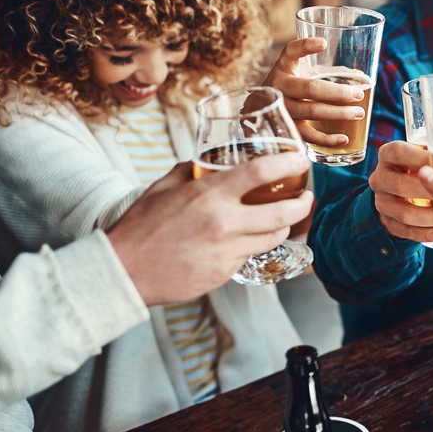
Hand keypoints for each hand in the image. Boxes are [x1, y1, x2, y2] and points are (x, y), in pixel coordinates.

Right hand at [107, 153, 313, 305]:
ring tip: (286, 218)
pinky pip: (251, 255)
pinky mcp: (225, 272)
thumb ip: (189, 172)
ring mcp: (227, 250)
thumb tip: (206, 161)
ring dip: (284, 227)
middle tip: (307, 197)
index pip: (260, 173)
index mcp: (208, 195)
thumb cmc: (140, 227)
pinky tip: (251, 239)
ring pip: (273, 238)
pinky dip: (255, 245)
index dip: (288, 163)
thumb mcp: (163, 188)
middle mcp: (223, 222)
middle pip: (282, 213)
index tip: (300, 159)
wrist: (124, 270)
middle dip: (303, 204)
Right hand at [262, 37, 365, 147]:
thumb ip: (328, 73)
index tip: (323, 44)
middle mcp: (279, 85)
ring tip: (359, 113)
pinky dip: (327, 138)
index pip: (291, 51)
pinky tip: (344, 138)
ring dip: (338, 113)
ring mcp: (281, 107)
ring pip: (311, 111)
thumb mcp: (303, 74)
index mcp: (284, 66)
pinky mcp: (285, 127)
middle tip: (358, 95)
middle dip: (338, 92)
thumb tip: (360, 76)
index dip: (306, 46)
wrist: (260, 108)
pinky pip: (307, 134)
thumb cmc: (290, 87)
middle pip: (310, 88)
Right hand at [369, 141, 432, 242]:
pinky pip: (406, 231)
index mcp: (388, 154)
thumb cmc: (428, 169)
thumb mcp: (430, 156)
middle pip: (400, 185)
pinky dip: (426, 233)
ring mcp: (381, 202)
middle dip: (429, 191)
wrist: (410, 193)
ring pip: (404, 213)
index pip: (398, 153)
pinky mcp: (388, 223)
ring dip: (429, 216)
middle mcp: (380, 177)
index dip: (420, 158)